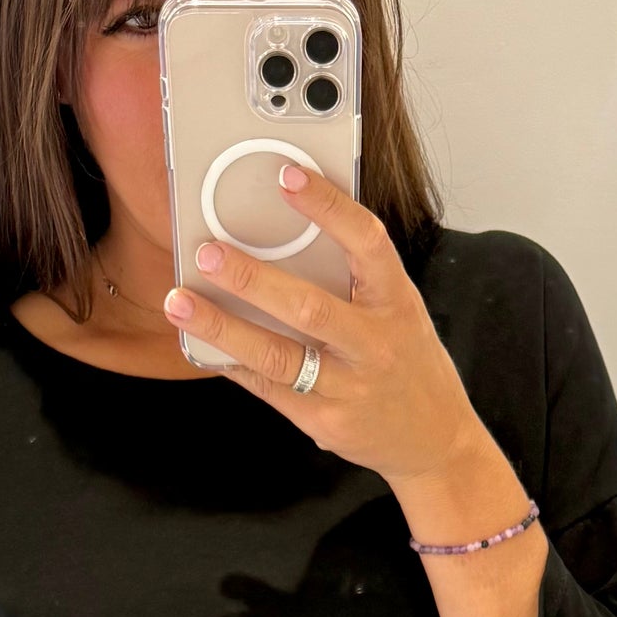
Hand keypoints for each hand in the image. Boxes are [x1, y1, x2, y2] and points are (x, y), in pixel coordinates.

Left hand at [163, 162, 486, 483]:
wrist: (435, 440)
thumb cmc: (408, 362)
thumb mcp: (399, 311)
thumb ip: (355, 280)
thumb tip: (287, 237)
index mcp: (396, 302)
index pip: (366, 243)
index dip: (328, 206)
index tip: (288, 176)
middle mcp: (373, 344)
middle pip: (308, 307)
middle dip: (252, 278)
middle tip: (207, 254)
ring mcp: (348, 387)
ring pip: (278, 356)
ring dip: (223, 328)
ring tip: (180, 303)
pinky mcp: (324, 421)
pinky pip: (269, 390)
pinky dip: (232, 365)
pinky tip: (201, 345)